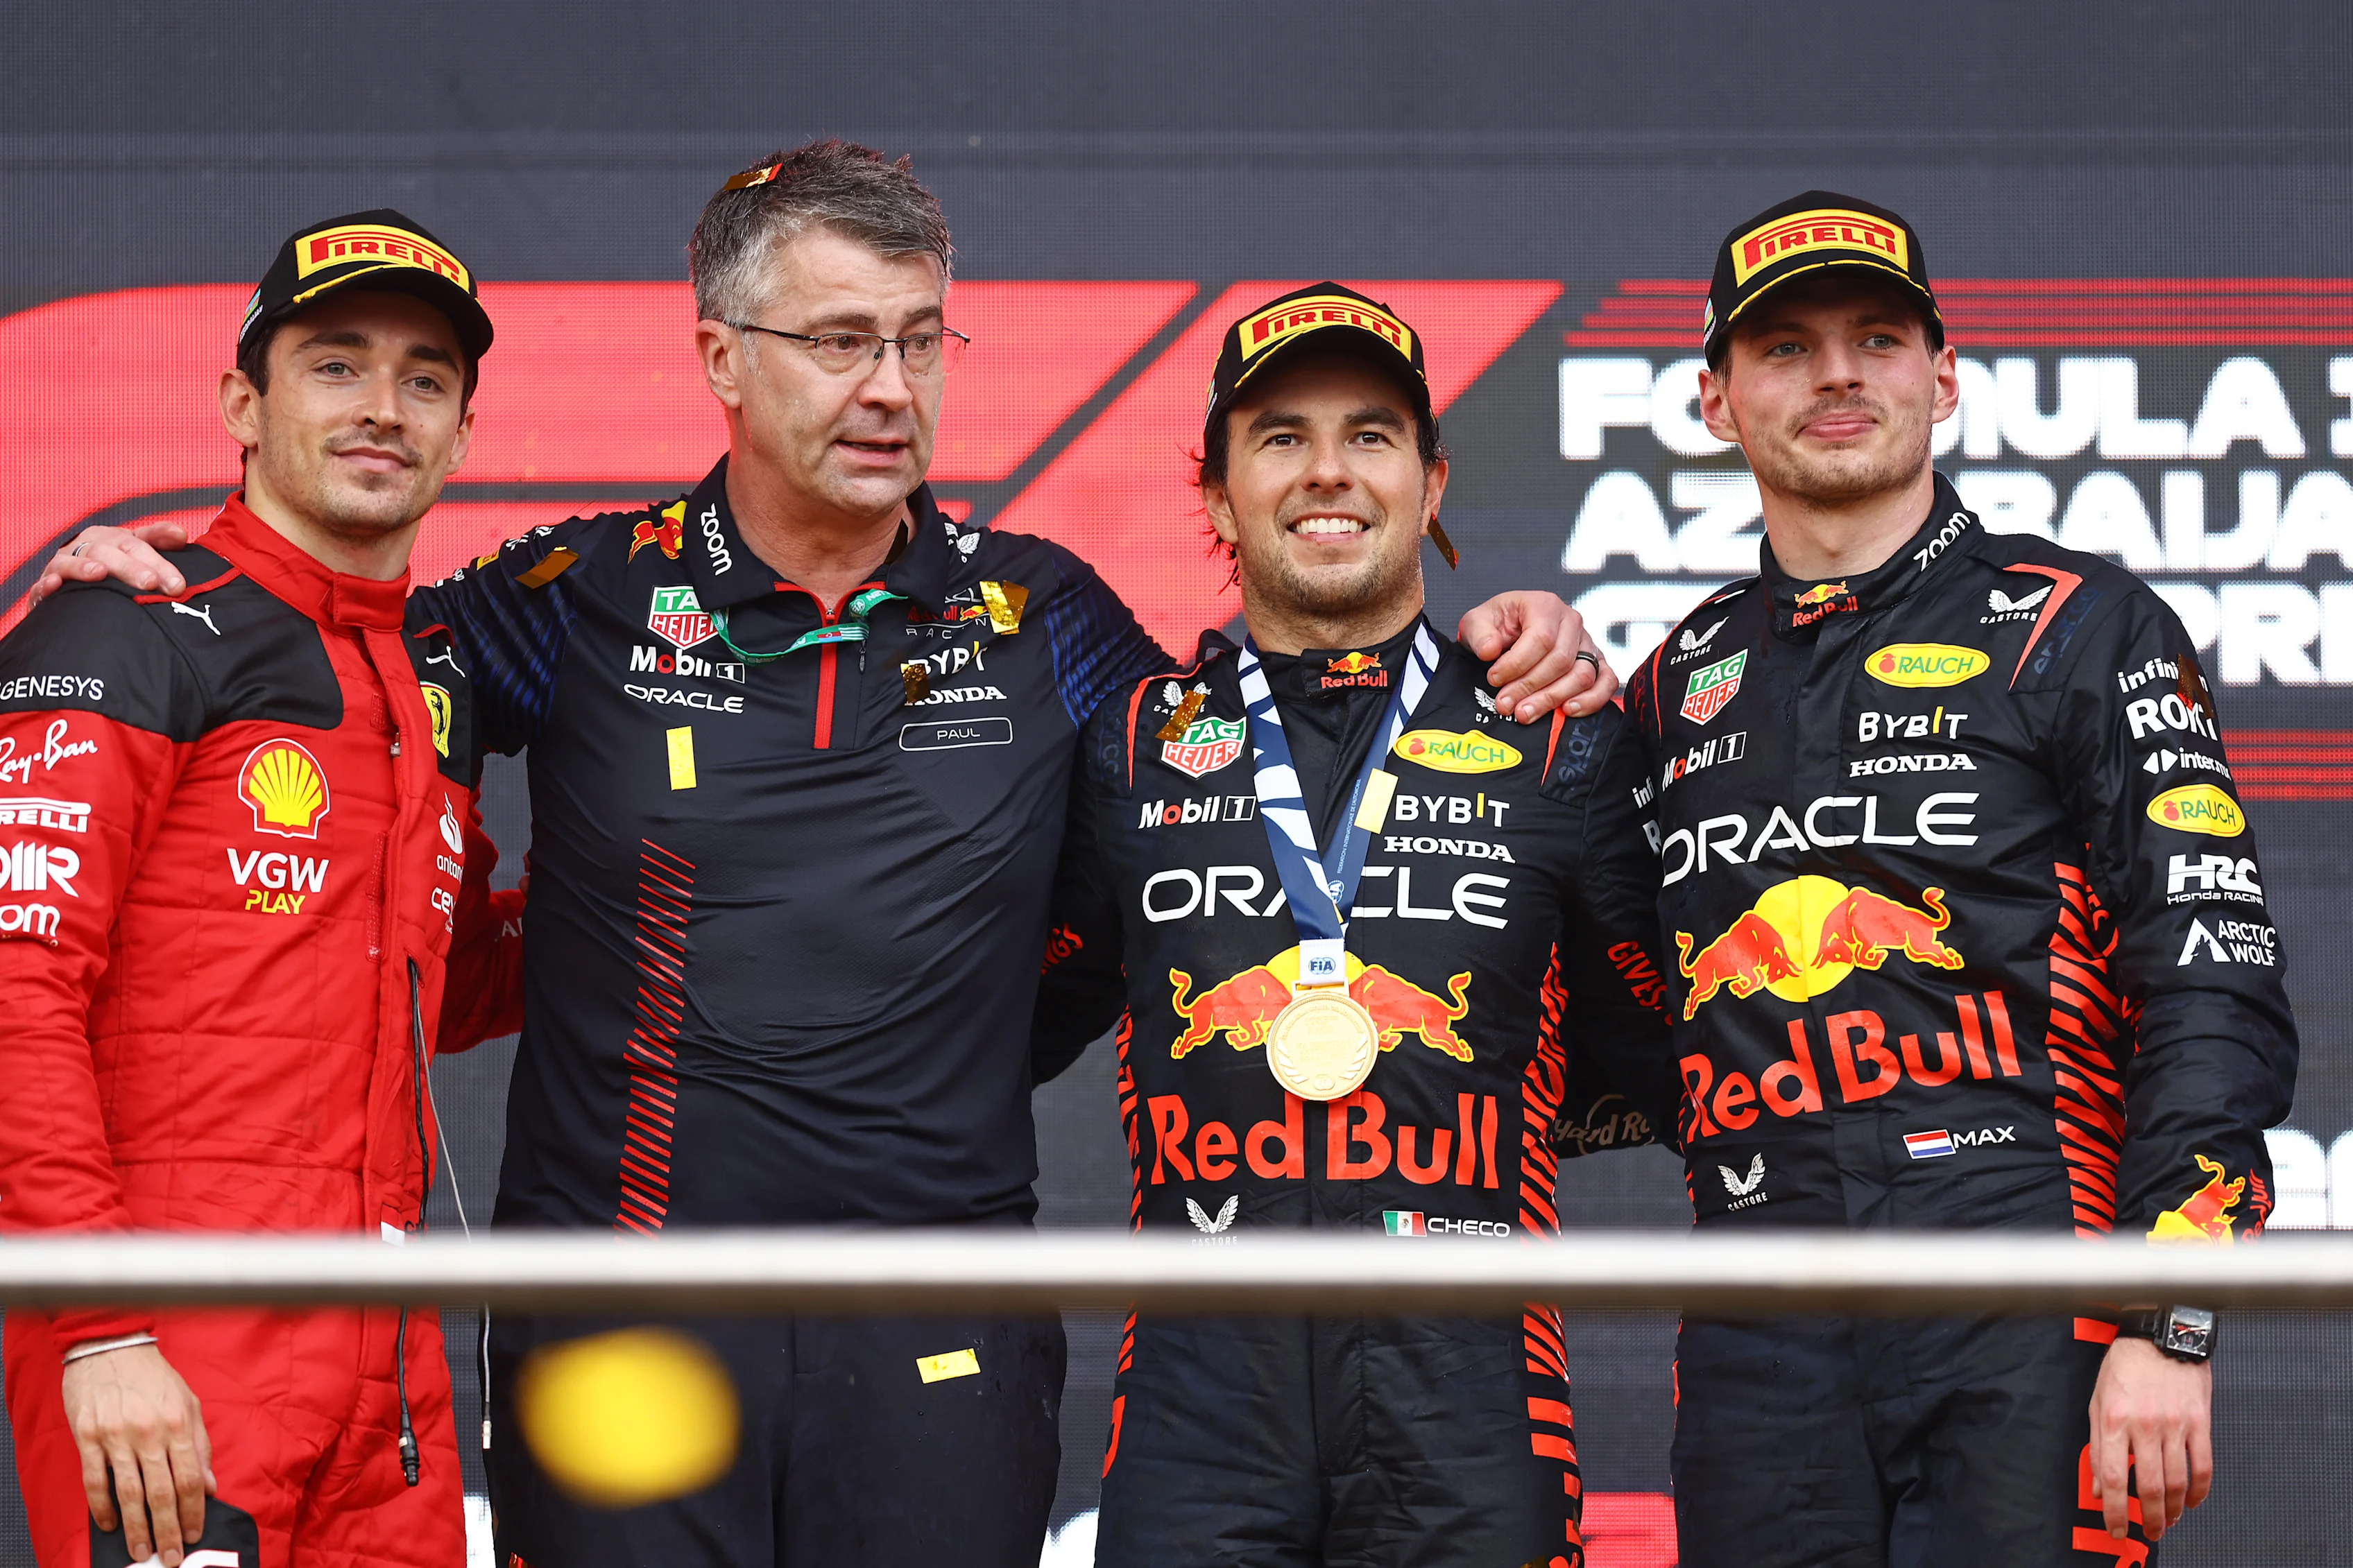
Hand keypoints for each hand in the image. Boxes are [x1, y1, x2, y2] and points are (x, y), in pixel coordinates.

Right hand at [26, 522, 190, 607]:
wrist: (74, 589)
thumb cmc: (113, 567)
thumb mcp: (136, 551)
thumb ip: (158, 541)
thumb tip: (181, 535)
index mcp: (112, 539)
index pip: (137, 543)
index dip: (158, 553)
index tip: (179, 566)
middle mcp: (87, 547)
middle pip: (109, 552)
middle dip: (131, 567)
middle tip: (152, 583)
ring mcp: (63, 565)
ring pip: (72, 562)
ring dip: (83, 566)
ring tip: (100, 572)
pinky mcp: (44, 587)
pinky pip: (41, 585)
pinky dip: (46, 584)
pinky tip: (54, 584)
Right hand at [61, 1343, 214, 1566]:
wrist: (112, 1347)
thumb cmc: (154, 1377)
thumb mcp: (189, 1403)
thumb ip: (200, 1445)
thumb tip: (210, 1486)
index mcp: (178, 1424)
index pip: (190, 1478)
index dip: (194, 1511)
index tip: (194, 1533)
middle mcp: (149, 1432)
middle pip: (161, 1492)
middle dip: (167, 1530)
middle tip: (170, 1556)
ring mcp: (116, 1436)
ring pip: (128, 1493)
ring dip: (136, 1527)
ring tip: (141, 1550)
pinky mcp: (88, 1437)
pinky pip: (95, 1480)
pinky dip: (102, 1507)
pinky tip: (110, 1524)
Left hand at [1456, 592, 1617, 721]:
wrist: (1506, 632)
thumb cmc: (1495, 626)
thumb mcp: (1476, 621)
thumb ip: (1479, 633)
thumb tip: (1489, 650)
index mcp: (1545, 605)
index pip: (1541, 638)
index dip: (1517, 664)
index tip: (1494, 679)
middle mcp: (1571, 622)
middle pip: (1561, 661)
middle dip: (1530, 687)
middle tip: (1505, 705)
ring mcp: (1587, 643)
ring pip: (1582, 675)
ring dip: (1552, 699)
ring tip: (1525, 713)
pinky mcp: (1596, 662)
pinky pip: (1606, 682)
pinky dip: (1590, 700)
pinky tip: (1567, 711)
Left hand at [2088, 1335, 2212, 1541]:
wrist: (2158, 1334)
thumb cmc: (2125, 1366)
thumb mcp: (2097, 1402)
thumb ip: (2098, 1446)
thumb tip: (2099, 1485)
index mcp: (2113, 1420)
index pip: (2113, 1478)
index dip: (2115, 1510)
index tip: (2117, 1528)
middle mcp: (2144, 1425)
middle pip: (2150, 1486)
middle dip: (2151, 1518)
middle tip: (2151, 1533)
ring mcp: (2175, 1424)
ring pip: (2178, 1481)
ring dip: (2175, 1509)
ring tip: (2170, 1520)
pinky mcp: (2200, 1420)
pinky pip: (2203, 1465)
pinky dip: (2200, 1490)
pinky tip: (2194, 1501)